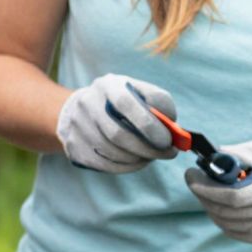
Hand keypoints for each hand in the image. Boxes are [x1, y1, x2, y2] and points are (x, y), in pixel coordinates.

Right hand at [57, 73, 177, 171]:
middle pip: (119, 134)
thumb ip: (158, 104)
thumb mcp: (137, 91)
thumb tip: (175, 130)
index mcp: (108, 85)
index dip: (149, 125)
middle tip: (168, 153)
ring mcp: (79, 128)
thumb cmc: (119, 102)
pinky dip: (128, 166)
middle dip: (148, 148)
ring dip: (139, 158)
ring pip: (113, 152)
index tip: (168, 140)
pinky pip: (106, 165)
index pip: (126, 104)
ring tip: (152, 156)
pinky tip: (138, 161)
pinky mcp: (76, 148)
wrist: (78, 112)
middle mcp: (88, 104)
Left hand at [186, 138, 251, 244]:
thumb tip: (211, 158)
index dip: (208, 189)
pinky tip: (223, 205)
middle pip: (227, 211)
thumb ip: (239, 154)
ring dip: (211, 207)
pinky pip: (235, 232)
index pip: (235, 197)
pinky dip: (222, 218)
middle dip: (204, 195)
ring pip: (227, 223)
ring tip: (208, 191)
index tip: (191, 177)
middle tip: (194, 181)